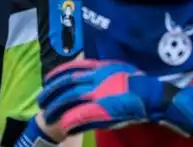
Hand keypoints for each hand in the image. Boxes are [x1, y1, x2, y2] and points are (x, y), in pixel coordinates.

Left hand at [38, 59, 192, 137]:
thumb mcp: (116, 68)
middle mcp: (94, 79)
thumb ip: (100, 69)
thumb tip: (87, 67)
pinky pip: (81, 115)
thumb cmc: (138, 82)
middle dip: (51, 93)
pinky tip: (62, 125)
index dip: (56, 75)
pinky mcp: (102, 109)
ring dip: (56, 108)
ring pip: (69, 101)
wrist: (152, 95)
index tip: (47, 79)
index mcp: (97, 68)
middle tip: (41, 101)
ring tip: (46, 115)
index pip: (70, 69)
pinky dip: (70, 120)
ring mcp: (97, 94)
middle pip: (65, 85)